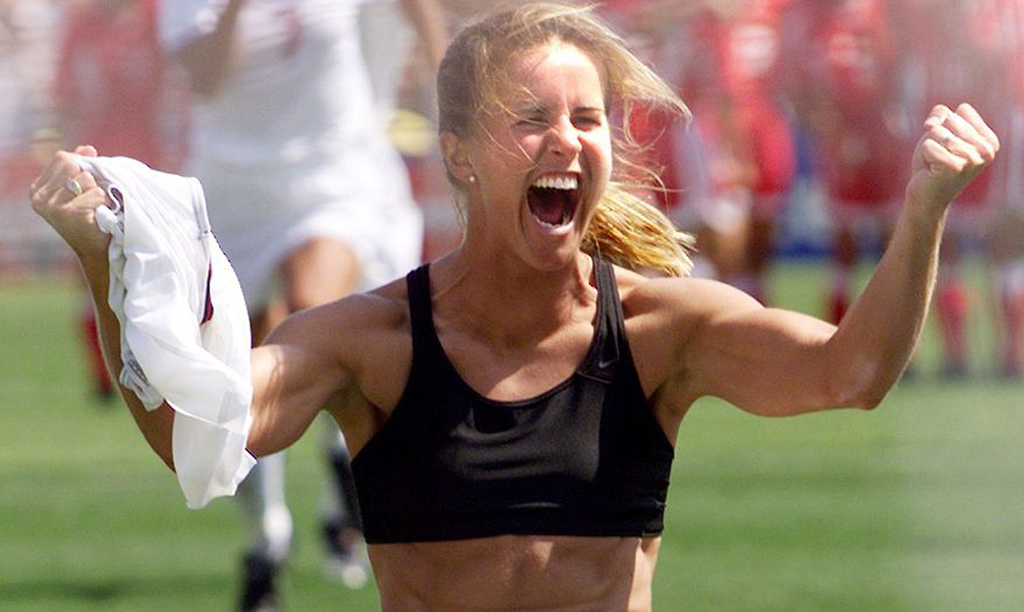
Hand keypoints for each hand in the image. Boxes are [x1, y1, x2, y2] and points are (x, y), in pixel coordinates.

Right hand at [28, 146, 110, 261]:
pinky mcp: (68, 213)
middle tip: (94, 197)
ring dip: (98, 190)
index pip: (63, 157)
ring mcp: (51, 206)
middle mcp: (39, 197)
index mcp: (38, 189)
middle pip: (72, 163)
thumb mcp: (82, 189)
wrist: (99, 251)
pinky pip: (96, 193)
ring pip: (85, 178)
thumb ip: (82, 167)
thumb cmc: (92, 217)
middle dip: (90, 177)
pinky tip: (100, 214)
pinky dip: (104, 201)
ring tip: (97, 207)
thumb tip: (87, 148)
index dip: (82, 165)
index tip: (89, 184)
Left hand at [905, 103, 999, 215]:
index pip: (963, 110)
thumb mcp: (938, 130)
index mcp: (990, 140)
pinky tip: (931, 170)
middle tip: (939, 158)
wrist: (925, 198)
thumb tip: (930, 125)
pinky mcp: (955, 167)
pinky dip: (923, 156)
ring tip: (934, 164)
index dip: (945, 123)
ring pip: (937, 132)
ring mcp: (973, 159)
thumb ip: (940, 114)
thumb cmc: (932, 163)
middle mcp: (987, 150)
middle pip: (950, 119)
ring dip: (928, 147)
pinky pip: (928, 145)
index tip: (947, 146)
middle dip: (935, 137)